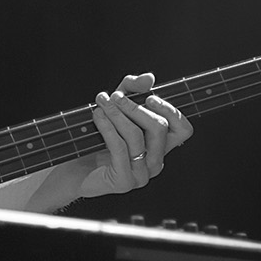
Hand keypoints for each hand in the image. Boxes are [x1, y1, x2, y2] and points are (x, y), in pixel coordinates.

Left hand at [80, 73, 192, 197]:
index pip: (183, 129)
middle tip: (115, 97)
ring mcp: (142, 175)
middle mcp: (156, 162)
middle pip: (159, 128)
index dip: (170, 111)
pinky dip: (107, 127)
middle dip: (135, 107)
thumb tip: (149, 78)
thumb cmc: (100, 136)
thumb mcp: (117, 105)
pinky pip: (119, 148)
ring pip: (137, 136)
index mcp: (161, 147)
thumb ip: (132, 89)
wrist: (77, 167)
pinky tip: (98, 116)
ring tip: (102, 103)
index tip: (149, 97)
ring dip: (117, 114)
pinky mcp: (124, 182)